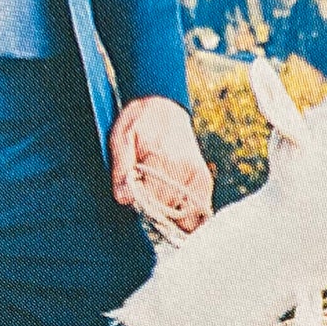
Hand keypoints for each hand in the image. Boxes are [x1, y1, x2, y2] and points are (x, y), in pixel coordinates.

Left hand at [109, 96, 212, 235]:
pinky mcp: (205, 183)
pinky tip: (172, 201)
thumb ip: (121, 170)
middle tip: (143, 194)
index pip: (153, 200)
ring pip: (185, 217)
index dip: (139, 203)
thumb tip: (124, 198)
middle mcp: (188, 170)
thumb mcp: (121, 138)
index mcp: (166, 158)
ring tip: (157, 195)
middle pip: (168, 212)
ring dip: (170, 214)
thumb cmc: (140, 123)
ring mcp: (200, 178)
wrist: (164, 108)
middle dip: (153, 210)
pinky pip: (197, 213)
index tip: (131, 194)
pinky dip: (184, 214)